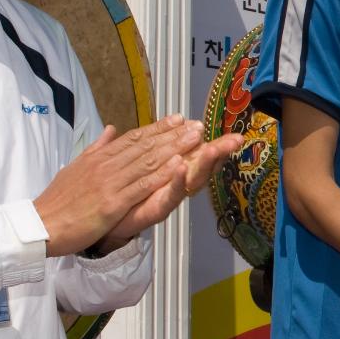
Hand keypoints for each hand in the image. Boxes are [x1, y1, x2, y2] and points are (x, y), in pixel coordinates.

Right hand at [35, 116, 207, 256]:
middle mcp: (106, 166)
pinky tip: (178, 165)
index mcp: (99, 157)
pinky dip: (161, 174)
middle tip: (197, 125)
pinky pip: (141, 186)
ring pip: (147, 162)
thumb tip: (111, 130)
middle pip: (145, 146)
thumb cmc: (58, 201)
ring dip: (174, 148)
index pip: (133, 138)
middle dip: (173, 134)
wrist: (40, 226)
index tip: (178, 119)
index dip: (158, 127)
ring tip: (195, 138)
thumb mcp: (75, 167)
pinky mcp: (112, 203)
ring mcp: (109, 183)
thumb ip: (97, 148)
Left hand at [101, 130, 243, 245]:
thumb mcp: (137, 158)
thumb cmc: (123, 189)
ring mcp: (169, 194)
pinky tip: (182, 166)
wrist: (103, 218)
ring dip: (203, 163)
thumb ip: (152, 139)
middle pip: (201, 163)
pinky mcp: (159, 208)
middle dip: (219, 150)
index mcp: (172, 166)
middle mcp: (175, 180)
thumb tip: (174, 120)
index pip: (195, 150)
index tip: (228, 131)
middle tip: (236, 139)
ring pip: (191, 178)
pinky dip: (177, 180)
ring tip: (213, 149)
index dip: (209, 140)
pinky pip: (170, 194)